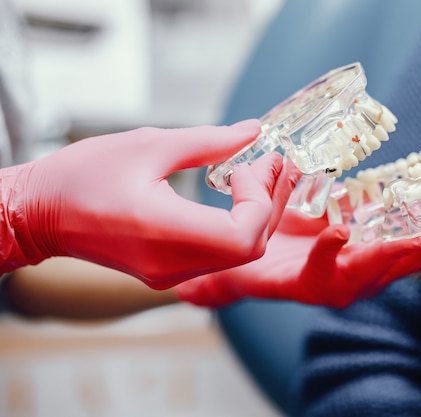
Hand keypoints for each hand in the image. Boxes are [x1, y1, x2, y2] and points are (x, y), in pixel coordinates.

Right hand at [0, 120, 301, 287]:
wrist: (41, 214)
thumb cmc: (83, 175)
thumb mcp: (149, 144)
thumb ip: (208, 141)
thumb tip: (252, 131)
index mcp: (164, 232)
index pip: (244, 235)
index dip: (260, 200)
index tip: (247, 165)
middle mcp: (172, 264)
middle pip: (250, 248)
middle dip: (271, 204)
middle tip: (273, 164)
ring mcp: (171, 274)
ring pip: (240, 255)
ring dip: (259, 214)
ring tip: (261, 174)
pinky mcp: (169, 273)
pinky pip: (220, 256)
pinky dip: (240, 226)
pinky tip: (239, 196)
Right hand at [175, 187, 420, 307]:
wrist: (283, 259)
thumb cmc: (260, 264)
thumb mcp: (236, 274)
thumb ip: (219, 284)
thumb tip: (193, 294)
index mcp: (315, 283)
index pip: (327, 273)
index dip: (335, 253)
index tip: (340, 229)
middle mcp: (350, 276)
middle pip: (385, 265)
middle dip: (413, 247)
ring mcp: (375, 258)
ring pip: (414, 249)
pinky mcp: (388, 239)